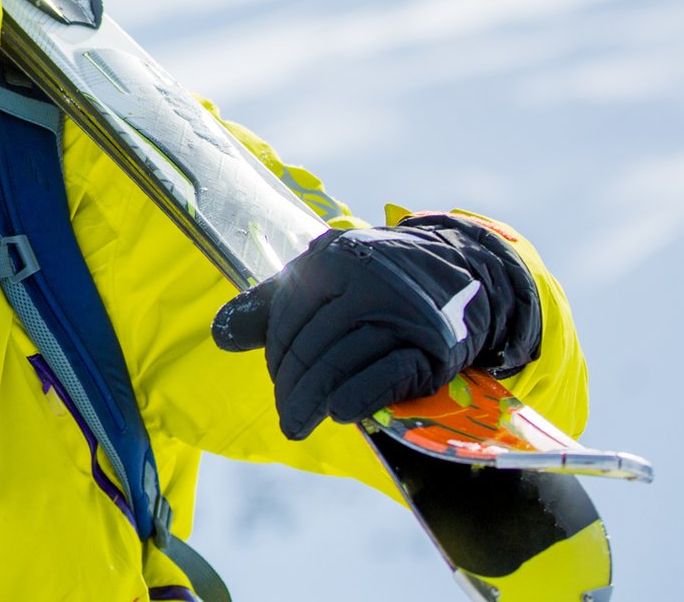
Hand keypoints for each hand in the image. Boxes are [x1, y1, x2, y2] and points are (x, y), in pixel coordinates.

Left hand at [212, 215, 540, 440]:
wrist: (462, 276)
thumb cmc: (375, 283)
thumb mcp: (323, 280)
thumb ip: (271, 307)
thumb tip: (220, 336)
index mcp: (334, 258)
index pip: (288, 316)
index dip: (276, 355)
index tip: (276, 382)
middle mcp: (368, 280)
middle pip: (313, 343)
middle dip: (291, 387)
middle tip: (286, 418)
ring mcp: (402, 311)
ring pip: (342, 361)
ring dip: (312, 400)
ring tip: (296, 425)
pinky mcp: (432, 345)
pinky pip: (385, 374)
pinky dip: (357, 397)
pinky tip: (338, 414)